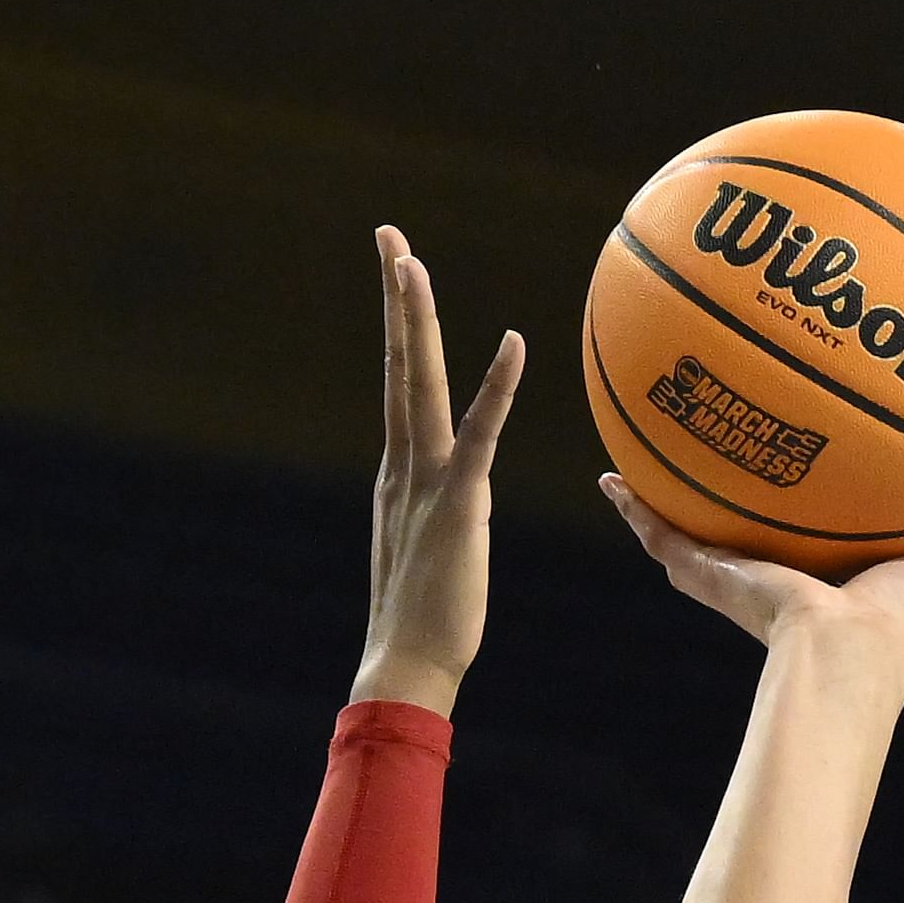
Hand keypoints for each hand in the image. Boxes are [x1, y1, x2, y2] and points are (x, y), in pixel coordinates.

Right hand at [359, 227, 524, 714]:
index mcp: (401, 473)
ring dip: (417, 319)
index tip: (397, 275)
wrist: (407, 666)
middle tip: (389, 237)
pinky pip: (482, 434)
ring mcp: (427, 480)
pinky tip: (514, 343)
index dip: (401, 328)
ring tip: (410, 260)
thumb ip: (448, 512)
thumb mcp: (438, 552)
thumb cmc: (428, 624)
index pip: (401, 384)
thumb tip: (465, 497)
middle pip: (400, 364)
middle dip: (396, 297)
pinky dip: (497, 387)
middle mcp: (404, 464)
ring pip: (420, 383)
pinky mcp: (460, 503)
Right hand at [597, 474, 903, 652]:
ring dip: (655, 504)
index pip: (788, 549)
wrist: (843, 649)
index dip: (780, 523)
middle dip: (710, 509)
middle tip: (693, 470)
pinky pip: (660, 537)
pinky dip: (634, 511)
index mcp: (810, 583)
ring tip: (628, 469)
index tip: (770, 492)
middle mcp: (764, 580)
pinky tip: (610, 482)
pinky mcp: (706, 575)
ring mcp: (729, 578)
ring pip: (683, 536)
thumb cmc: (889, 622)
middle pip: (728, 540)